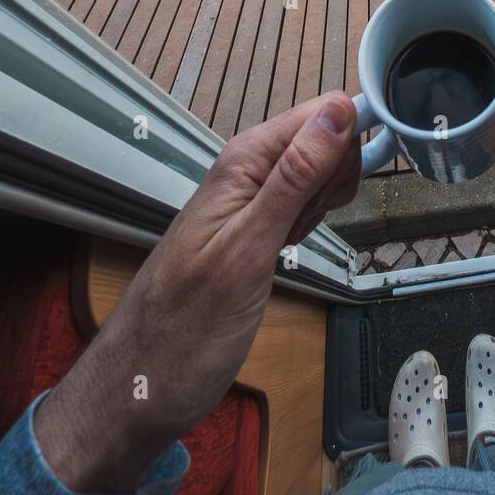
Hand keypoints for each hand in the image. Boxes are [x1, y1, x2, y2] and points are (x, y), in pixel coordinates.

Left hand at [34, 91, 357, 493]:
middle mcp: (251, 168)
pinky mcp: (260, 227)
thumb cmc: (188, 324)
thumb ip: (295, 176)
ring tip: (286, 244)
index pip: (324, 112)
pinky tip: (287, 251)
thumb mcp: (249, 248)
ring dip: (322, 210)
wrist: (147, 382)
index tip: (336, 192)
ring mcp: (255, 198)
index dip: (347, 144)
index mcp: (246, 158)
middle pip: (329, 142)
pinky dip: (309, 229)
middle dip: (333, 185)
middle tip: (298, 228)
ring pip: (321, 176)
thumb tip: (339, 111)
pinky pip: (305, 206)